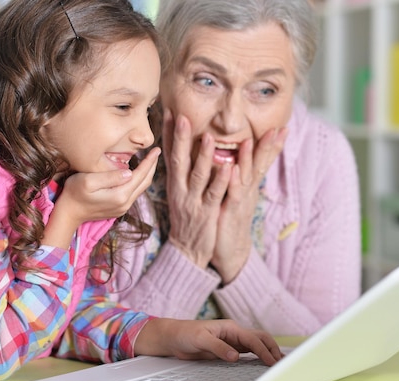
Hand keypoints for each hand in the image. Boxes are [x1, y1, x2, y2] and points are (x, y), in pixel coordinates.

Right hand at [42, 147, 160, 248]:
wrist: (68, 214)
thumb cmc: (74, 194)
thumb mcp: (88, 181)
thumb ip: (110, 176)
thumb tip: (129, 172)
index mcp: (120, 195)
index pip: (140, 175)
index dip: (150, 161)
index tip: (156, 150)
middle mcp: (125, 203)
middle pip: (145, 183)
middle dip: (152, 167)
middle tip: (156, 153)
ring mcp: (123, 208)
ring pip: (141, 189)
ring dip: (146, 174)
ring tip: (149, 161)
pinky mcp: (119, 209)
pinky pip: (134, 193)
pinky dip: (138, 181)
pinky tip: (136, 173)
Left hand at [134, 318, 282, 365]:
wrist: (174, 337)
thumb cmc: (185, 333)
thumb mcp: (200, 340)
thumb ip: (218, 347)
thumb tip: (235, 356)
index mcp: (230, 328)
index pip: (252, 340)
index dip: (263, 351)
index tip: (271, 362)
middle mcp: (234, 333)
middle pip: (260, 338)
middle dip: (272, 349)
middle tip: (282, 362)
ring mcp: (232, 341)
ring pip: (256, 345)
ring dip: (268, 352)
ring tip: (278, 363)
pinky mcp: (228, 349)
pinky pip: (248, 352)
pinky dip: (258, 356)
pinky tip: (263, 363)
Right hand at [162, 110, 230, 267]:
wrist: (187, 250)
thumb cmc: (186, 219)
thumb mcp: (179, 193)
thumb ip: (181, 173)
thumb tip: (179, 150)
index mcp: (175, 184)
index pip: (170, 154)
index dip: (169, 134)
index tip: (169, 112)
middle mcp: (181, 190)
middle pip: (179, 161)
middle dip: (180, 138)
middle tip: (182, 117)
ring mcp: (193, 201)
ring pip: (198, 176)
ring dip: (203, 156)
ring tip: (208, 136)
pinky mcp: (207, 213)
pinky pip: (215, 195)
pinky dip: (221, 181)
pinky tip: (229, 168)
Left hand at [212, 127, 286, 281]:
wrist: (229, 252)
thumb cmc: (229, 220)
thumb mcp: (236, 195)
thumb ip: (238, 176)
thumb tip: (238, 157)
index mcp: (248, 185)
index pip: (263, 161)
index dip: (272, 145)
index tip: (281, 126)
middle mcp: (248, 191)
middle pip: (261, 165)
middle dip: (269, 147)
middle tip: (278, 128)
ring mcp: (241, 201)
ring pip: (247, 176)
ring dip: (249, 159)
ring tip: (250, 141)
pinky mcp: (231, 213)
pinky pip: (233, 195)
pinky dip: (233, 181)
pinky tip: (232, 169)